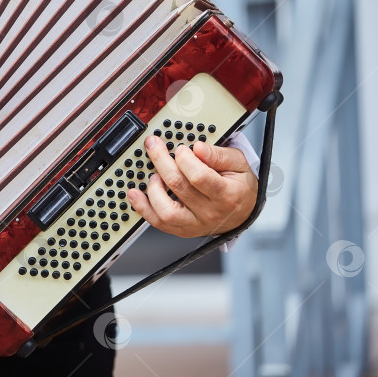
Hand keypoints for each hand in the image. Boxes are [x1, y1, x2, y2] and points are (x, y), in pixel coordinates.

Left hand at [128, 136, 256, 237]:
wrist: (242, 214)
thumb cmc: (239, 187)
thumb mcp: (239, 164)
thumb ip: (219, 155)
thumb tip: (198, 148)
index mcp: (226, 194)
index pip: (200, 177)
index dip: (185, 159)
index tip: (181, 148)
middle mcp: (210, 212)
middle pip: (179, 187)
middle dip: (162, 161)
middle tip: (155, 146)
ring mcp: (194, 224)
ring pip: (166, 211)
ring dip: (153, 189)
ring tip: (153, 175)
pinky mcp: (181, 229)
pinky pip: (158, 223)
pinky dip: (143, 208)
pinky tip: (135, 194)